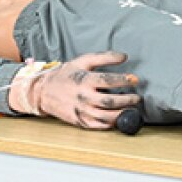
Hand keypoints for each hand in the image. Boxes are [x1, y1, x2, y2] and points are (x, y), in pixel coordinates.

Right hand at [11, 52, 141, 129]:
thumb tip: (124, 56)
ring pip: (106, 116)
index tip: (135, 79)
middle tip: (137, 97)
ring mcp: (81, 111)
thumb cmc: (66, 74)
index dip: (124, 80)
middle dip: (127, 100)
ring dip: (122, 113)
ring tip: (132, 109)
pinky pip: (99, 125)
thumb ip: (104, 57)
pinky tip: (119, 117)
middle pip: (109, 101)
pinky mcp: (80, 121)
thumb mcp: (83, 61)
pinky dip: (111, 123)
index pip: (108, 80)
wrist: (44, 91)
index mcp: (84, 80)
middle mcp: (83, 97)